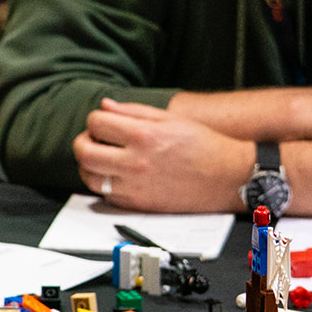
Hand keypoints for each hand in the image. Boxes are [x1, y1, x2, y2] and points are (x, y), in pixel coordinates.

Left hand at [73, 99, 252, 212]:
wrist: (228, 177)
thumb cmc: (204, 145)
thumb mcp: (170, 119)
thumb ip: (133, 112)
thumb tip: (105, 106)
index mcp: (144, 135)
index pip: (96, 123)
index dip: (95, 120)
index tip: (102, 123)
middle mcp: (136, 162)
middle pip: (85, 152)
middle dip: (83, 142)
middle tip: (92, 140)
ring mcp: (136, 187)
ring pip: (90, 178)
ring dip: (89, 165)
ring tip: (101, 159)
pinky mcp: (140, 205)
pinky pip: (106, 196)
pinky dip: (104, 184)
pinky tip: (115, 175)